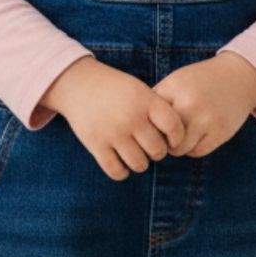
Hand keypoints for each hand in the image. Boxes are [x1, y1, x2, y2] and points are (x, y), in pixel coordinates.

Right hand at [41, 56, 185, 180]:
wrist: (78, 84)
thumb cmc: (115, 90)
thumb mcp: (140, 90)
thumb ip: (158, 111)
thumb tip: (175, 141)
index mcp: (145, 101)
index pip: (174, 127)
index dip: (177, 138)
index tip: (171, 140)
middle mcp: (131, 117)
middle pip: (157, 151)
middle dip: (157, 152)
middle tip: (149, 147)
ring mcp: (113, 133)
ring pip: (139, 165)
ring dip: (140, 163)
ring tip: (135, 155)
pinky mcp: (96, 145)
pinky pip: (117, 171)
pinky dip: (122, 172)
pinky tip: (121, 164)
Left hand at [152, 52, 255, 157]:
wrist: (239, 77)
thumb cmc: (200, 82)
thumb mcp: (176, 81)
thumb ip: (157, 101)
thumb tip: (137, 129)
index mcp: (174, 88)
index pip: (149, 119)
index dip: (148, 126)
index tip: (152, 126)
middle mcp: (189, 103)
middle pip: (161, 136)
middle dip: (161, 139)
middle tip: (165, 135)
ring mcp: (206, 119)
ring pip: (178, 149)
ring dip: (176, 147)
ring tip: (180, 137)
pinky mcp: (220, 132)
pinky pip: (196, 152)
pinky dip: (193, 149)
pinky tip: (196, 138)